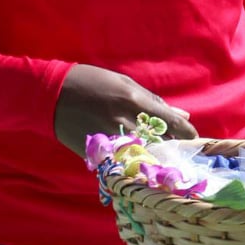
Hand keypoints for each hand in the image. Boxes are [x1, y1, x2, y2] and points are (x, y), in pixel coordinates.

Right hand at [54, 64, 197, 157]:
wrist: (51, 95)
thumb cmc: (91, 82)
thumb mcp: (124, 83)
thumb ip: (153, 101)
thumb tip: (181, 114)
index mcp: (133, 101)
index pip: (171, 123)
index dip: (187, 133)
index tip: (193, 138)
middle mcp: (124, 122)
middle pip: (161, 145)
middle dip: (173, 149)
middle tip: (180, 152)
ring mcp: (110, 140)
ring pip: (144, 158)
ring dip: (156, 159)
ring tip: (162, 160)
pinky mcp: (98, 153)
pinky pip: (123, 162)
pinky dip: (133, 163)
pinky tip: (139, 162)